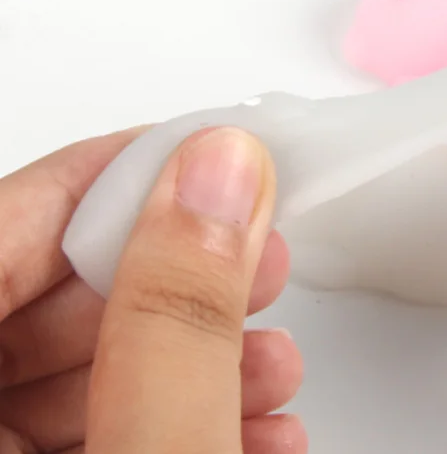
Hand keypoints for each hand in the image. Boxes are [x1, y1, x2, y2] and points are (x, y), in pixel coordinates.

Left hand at [0, 127, 306, 452]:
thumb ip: (177, 316)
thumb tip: (215, 177)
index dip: (105, 180)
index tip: (202, 153)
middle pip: (41, 302)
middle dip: (171, 277)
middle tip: (254, 255)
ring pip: (76, 377)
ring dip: (191, 356)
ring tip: (273, 359)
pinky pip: (95, 436)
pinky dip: (175, 420)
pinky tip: (252, 424)